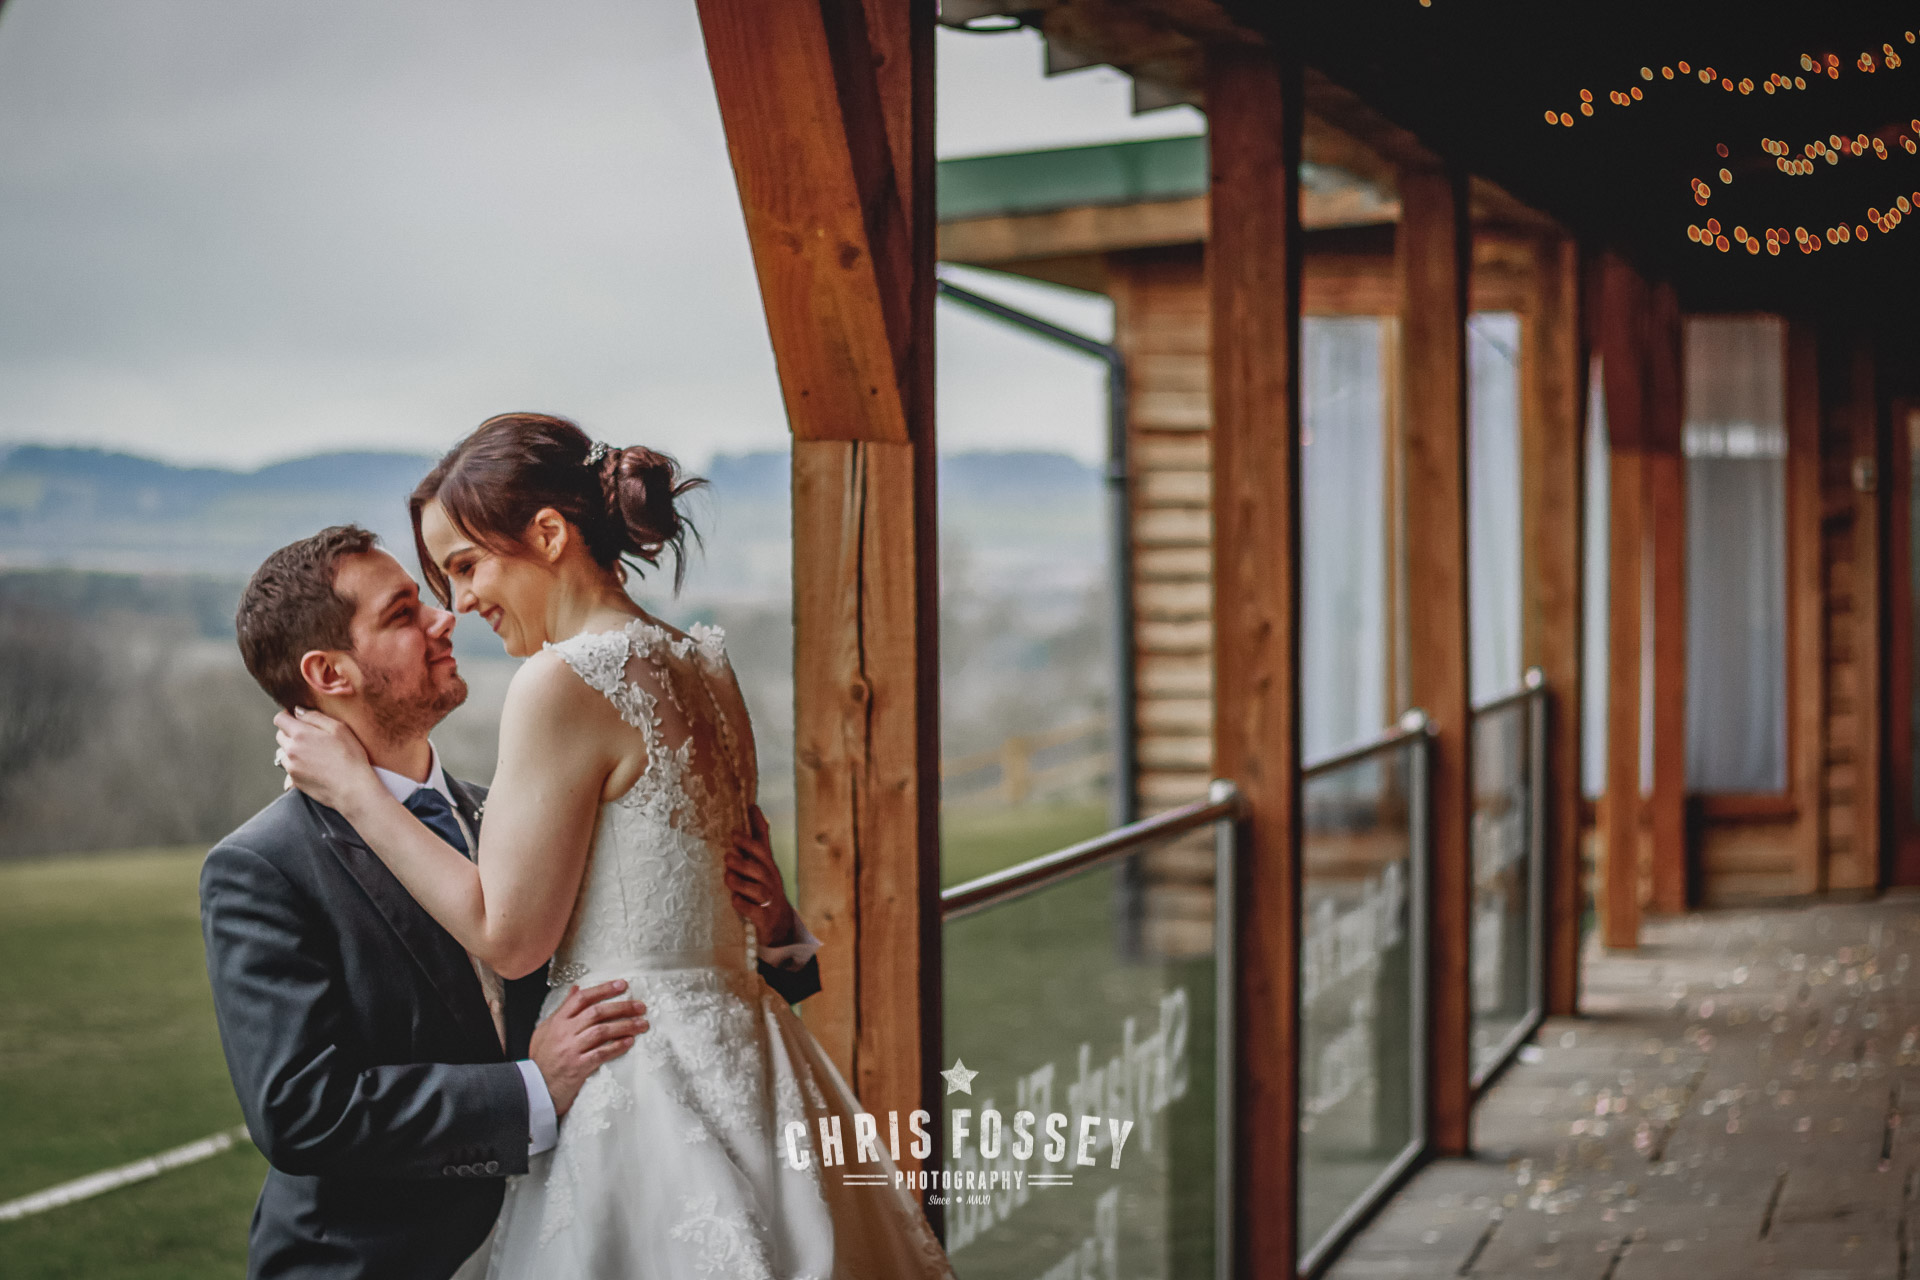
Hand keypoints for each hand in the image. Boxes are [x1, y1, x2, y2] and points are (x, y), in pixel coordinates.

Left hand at [273, 707, 380, 813]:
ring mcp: (291, 767)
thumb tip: (298, 711)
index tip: (298, 718)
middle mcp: (290, 750)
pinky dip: (298, 764)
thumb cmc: (350, 757)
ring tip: (315, 754)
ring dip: (294, 749)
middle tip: (311, 736)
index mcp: (300, 734)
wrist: (353, 788)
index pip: (280, 719)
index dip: (288, 715)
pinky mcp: (294, 781)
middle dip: (291, 732)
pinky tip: (315, 766)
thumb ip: (315, 716)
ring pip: (284, 752)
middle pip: (280, 735)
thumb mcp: (339, 728)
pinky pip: (290, 767)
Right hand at [529, 980, 648, 1116]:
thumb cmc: (542, 1059)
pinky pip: (601, 1053)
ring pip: (602, 1031)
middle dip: (622, 1007)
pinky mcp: (577, 1067)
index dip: (603, 989)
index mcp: (557, 1021)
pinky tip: (629, 1042)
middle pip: (597, 1013)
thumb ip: (562, 1009)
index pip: (582, 998)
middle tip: (641, 1007)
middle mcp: (564, 1032)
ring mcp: (571, 1049)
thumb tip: (577, 988)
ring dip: (625, 1026)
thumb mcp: (545, 1030)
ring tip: (642, 1024)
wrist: (533, 1089)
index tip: (622, 985)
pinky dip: (617, 1047)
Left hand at [725, 805, 798, 947]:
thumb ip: (758, 839)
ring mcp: (768, 899)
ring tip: (727, 876)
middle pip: (760, 868)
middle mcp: (770, 881)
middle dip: (744, 860)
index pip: (763, 848)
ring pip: (756, 889)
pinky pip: (753, 910)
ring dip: (740, 882)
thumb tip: (752, 808)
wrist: (780, 924)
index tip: (737, 827)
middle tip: (728, 855)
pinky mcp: (763, 917)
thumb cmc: (766, 887)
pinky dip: (743, 904)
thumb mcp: (763, 863)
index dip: (752, 837)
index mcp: (768, 866)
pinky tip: (734, 899)